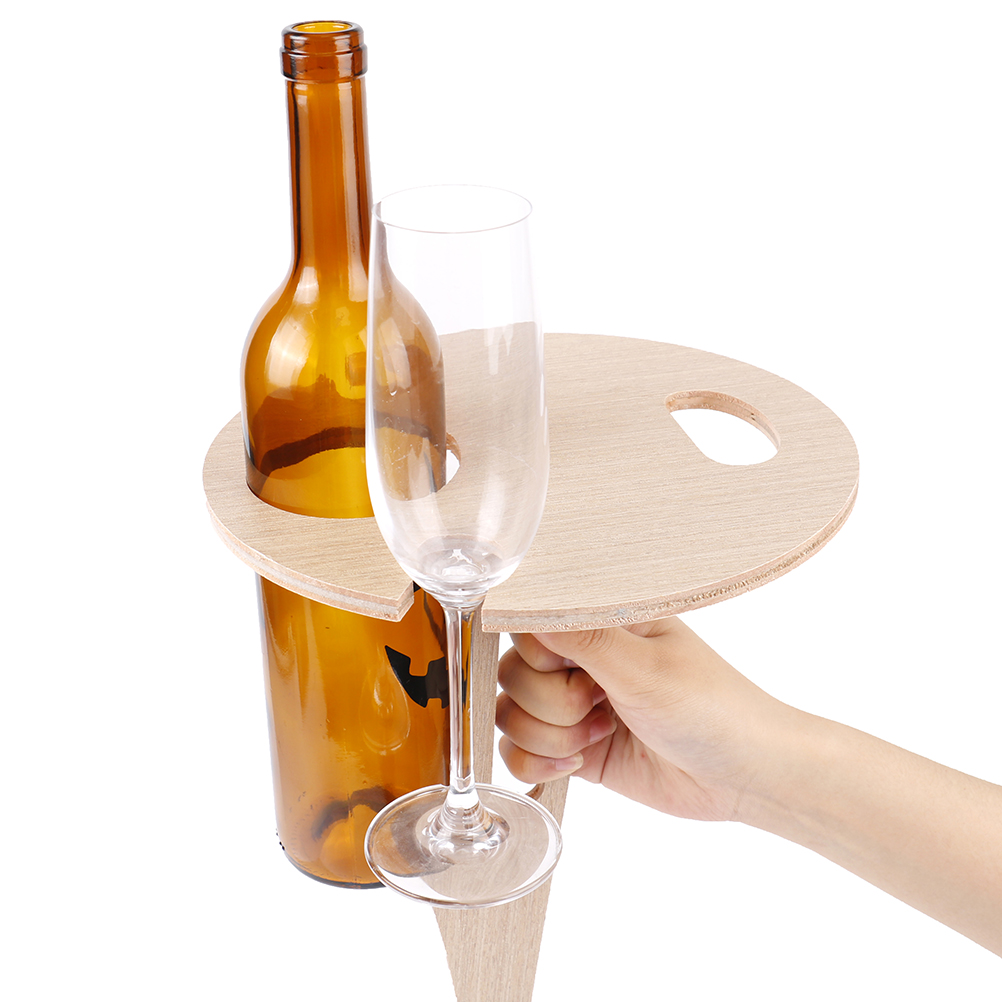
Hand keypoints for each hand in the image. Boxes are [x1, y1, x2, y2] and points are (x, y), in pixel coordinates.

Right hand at [496, 618, 791, 822]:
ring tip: (601, 735)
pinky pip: (518, 752)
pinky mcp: (574, 747)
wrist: (742, 776)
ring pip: (511, 714)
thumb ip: (583, 639)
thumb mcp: (645, 669)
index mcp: (601, 624)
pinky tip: (577, 764)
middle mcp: (583, 659)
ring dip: (550, 735)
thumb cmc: (710, 708)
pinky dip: (538, 762)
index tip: (579, 671)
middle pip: (514, 673)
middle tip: (602, 706)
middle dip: (552, 702)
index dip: (542, 655)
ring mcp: (575, 706)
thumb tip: (525, 604)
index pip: (529, 624)